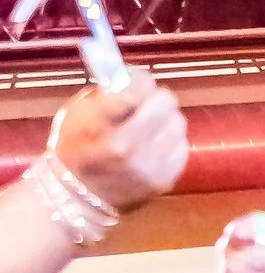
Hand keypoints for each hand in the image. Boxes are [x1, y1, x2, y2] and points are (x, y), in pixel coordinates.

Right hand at [52, 73, 185, 213]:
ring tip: (152, 127)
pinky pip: (182, 147)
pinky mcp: (164, 181)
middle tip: (149, 103)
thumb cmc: (75, 146)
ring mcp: (149, 166)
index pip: (138, 86)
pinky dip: (172, 142)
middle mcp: (129, 146)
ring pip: (178, 123)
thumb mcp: (80, 111)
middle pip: (165, 102)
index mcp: (102, 123)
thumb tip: (137, 77)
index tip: (134, 83)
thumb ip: (109, 92)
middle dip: (157, 99)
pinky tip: (156, 146)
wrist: (77, 195)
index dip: (139, 80)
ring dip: (167, 120)